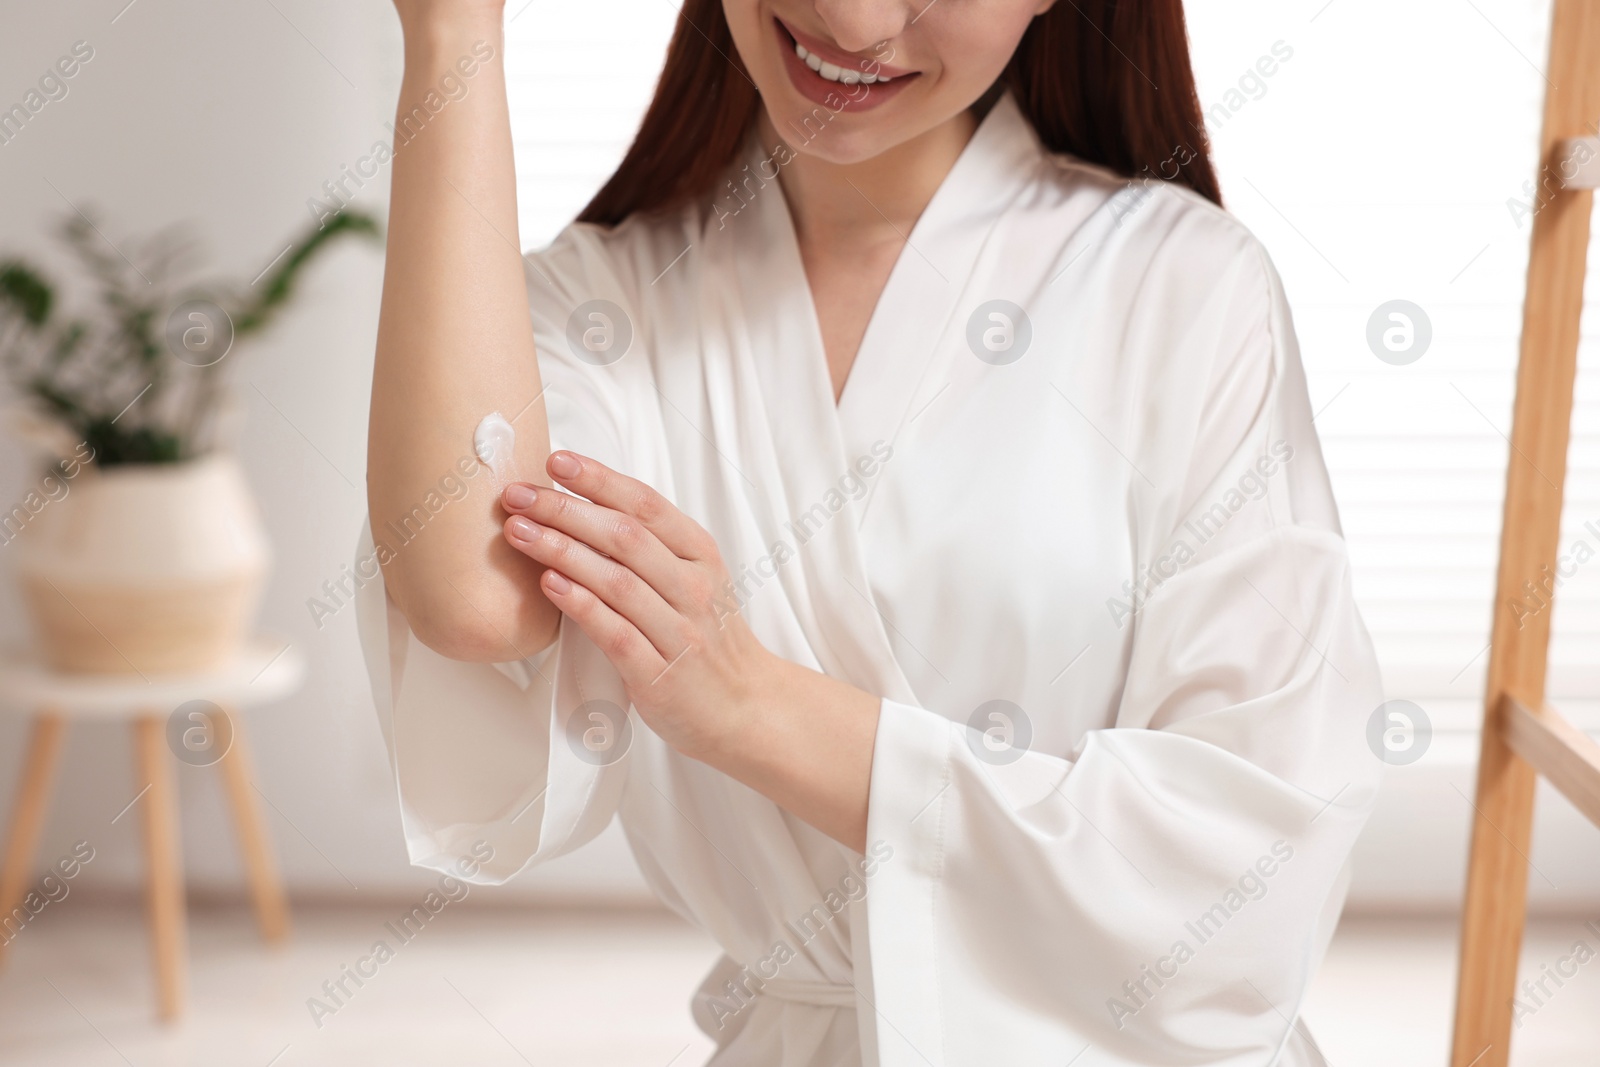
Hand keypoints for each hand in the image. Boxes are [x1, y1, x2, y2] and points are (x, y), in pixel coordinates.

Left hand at [498, 451, 778, 762]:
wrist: (744, 707)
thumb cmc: (707, 639)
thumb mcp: (694, 580)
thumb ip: (651, 547)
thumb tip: (583, 504)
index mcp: (701, 556)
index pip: (646, 505)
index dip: (599, 479)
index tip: (556, 461)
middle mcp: (694, 588)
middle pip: (625, 536)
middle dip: (565, 509)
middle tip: (518, 495)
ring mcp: (679, 633)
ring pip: (616, 580)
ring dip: (561, 550)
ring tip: (518, 531)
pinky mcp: (660, 676)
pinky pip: (615, 632)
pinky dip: (580, 604)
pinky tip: (548, 584)